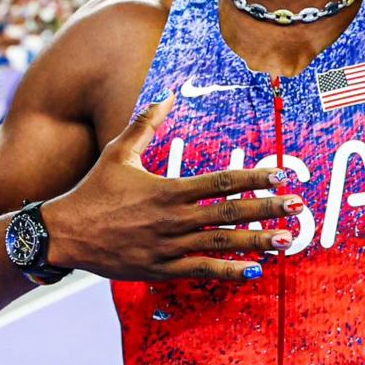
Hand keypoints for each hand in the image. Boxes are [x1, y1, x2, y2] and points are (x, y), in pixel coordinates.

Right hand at [41, 93, 303, 281]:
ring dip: (256, 242)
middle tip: (297, 207)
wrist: (67, 234)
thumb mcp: (119, 151)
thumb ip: (146, 122)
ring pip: (221, 244)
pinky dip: (228, 272)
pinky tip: (254, 271)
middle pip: (230, 213)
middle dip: (267, 209)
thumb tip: (167, 93)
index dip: (254, 177)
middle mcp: (174, 219)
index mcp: (168, 189)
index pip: (222, 182)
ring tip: (286, 240)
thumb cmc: (94, 190)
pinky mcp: (162, 269)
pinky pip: (201, 271)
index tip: (282, 174)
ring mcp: (170, 247)